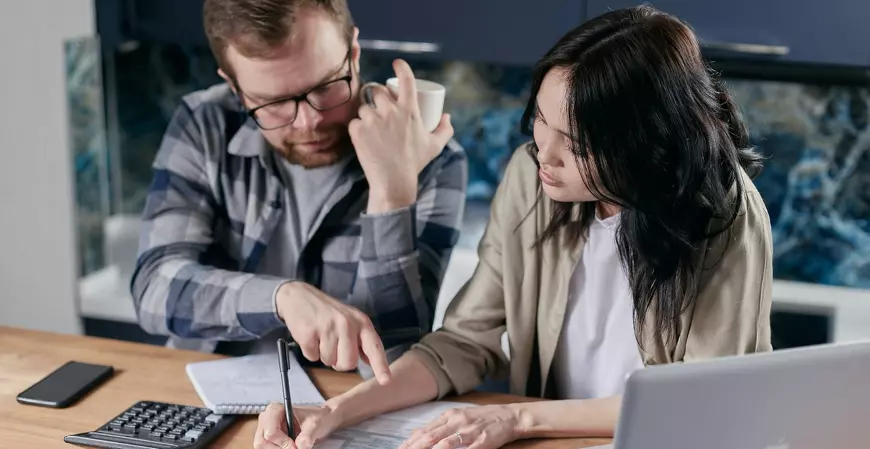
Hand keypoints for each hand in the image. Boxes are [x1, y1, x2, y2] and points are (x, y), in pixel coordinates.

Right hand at [254, 403, 342, 448]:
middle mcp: (267, 419)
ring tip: (294, 446)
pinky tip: (289, 446)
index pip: (270, 432)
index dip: (283, 443)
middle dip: (279, 448)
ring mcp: (265, 429)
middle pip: (262, 441)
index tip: (295, 446)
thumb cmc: (317, 417)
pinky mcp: (268, 438)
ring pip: (263, 447)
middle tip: (294, 448)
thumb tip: (300, 446)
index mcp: (275, 410)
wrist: (321, 420)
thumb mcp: (315, 424)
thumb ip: (307, 435)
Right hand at [276, 282, 391, 383]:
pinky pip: (312, 357)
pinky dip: (310, 351)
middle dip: (339, 362)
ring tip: (320, 337)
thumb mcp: (350, 320)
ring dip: (323, 355)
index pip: (374, 347)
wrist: (299, 296)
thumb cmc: (327, 312)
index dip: (380, 366)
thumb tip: (370, 361)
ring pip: (329, 362)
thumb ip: (361, 340)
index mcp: (361, 322)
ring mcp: (328, 327)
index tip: (386, 380)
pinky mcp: (309, 332)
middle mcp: (347, 324)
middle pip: (348, 363)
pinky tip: (310, 336)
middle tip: (333, 347)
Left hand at [349, 59, 453, 212]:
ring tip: (372, 128)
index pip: (406, 80)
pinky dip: (357, 128)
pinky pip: (354, 122)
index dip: (401, 68)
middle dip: (378, 97)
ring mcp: (373, 120)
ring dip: (367, 114)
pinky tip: (363, 137)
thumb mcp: (435, 146)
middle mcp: (391, 111)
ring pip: (364, 107)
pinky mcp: (358, 130)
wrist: (393, 181)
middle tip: (380, 109)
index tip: (397, 63)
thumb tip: (446, 116)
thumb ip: (445, 130)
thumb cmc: (415, 163)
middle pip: (378, 91)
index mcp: (410, 111)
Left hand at [399, 405, 520, 448]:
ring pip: (446, 443)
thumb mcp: (459, 416)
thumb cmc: (483, 418)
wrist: (510, 416)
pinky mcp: (482, 441)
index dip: (411, 441)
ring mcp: (470, 431)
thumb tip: (418, 434)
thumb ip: (441, 425)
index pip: (426, 429)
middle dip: (415, 447)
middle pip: (431, 436)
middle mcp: (457, 421)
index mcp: (450, 415)